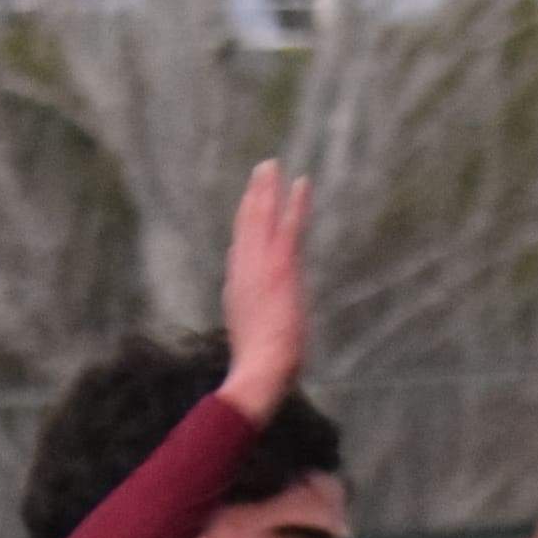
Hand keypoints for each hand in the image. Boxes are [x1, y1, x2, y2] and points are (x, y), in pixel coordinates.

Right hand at [213, 160, 312, 418]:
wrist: (259, 372)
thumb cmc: (258, 370)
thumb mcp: (251, 344)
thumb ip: (253, 327)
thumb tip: (254, 329)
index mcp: (237, 291)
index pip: (241, 250)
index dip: (246, 224)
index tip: (251, 205)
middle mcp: (243, 272)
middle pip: (246, 225)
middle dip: (253, 196)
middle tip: (261, 170)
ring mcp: (261, 267)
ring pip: (262, 219)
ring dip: (268, 190)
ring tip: (272, 165)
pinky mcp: (281, 267)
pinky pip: (289, 226)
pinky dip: (295, 204)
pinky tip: (300, 182)